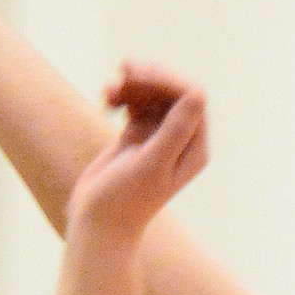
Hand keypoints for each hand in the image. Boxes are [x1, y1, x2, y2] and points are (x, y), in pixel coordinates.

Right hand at [66, 60, 207, 242]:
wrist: (97, 225)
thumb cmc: (123, 201)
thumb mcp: (150, 165)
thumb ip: (175, 130)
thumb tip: (197, 92)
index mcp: (194, 148)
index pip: (191, 96)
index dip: (167, 78)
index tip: (137, 75)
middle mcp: (181, 140)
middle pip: (173, 90)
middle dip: (149, 77)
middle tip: (124, 69)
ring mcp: (159, 137)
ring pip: (152, 94)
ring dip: (132, 85)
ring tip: (107, 90)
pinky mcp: (137, 136)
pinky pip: (136, 104)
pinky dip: (122, 96)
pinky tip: (106, 100)